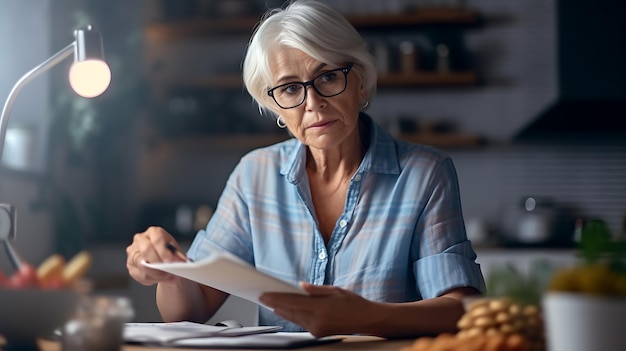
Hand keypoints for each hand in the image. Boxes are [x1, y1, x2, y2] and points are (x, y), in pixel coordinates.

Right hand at [126, 226, 186, 285]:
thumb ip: (178, 255)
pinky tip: (159, 279)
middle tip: (169, 271)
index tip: (171, 261)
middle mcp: (140, 239)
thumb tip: (180, 261)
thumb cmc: (170, 253)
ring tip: (167, 277)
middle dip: (158, 263)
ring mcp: (133, 252)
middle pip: (146, 250)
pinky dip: (151, 279)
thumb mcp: (177, 251)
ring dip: (156, 274)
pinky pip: (139, 274)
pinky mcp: (130, 264)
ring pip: (141, 264)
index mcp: (154, 232)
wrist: (163, 260)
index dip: (164, 252)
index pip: (157, 240)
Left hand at [259, 282, 375, 336]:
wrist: (366, 319)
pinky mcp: (318, 333)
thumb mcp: (335, 290)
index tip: (265, 295)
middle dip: (275, 304)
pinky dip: (292, 316)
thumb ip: (315, 289)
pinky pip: (301, 323)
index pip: (293, 303)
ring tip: (271, 303)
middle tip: (263, 297)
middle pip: (290, 312)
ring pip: (294, 318)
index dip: (277, 299)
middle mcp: (318, 321)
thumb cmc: (353, 302)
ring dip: (282, 311)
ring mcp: (317, 329)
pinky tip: (285, 310)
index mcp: (322, 308)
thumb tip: (300, 287)